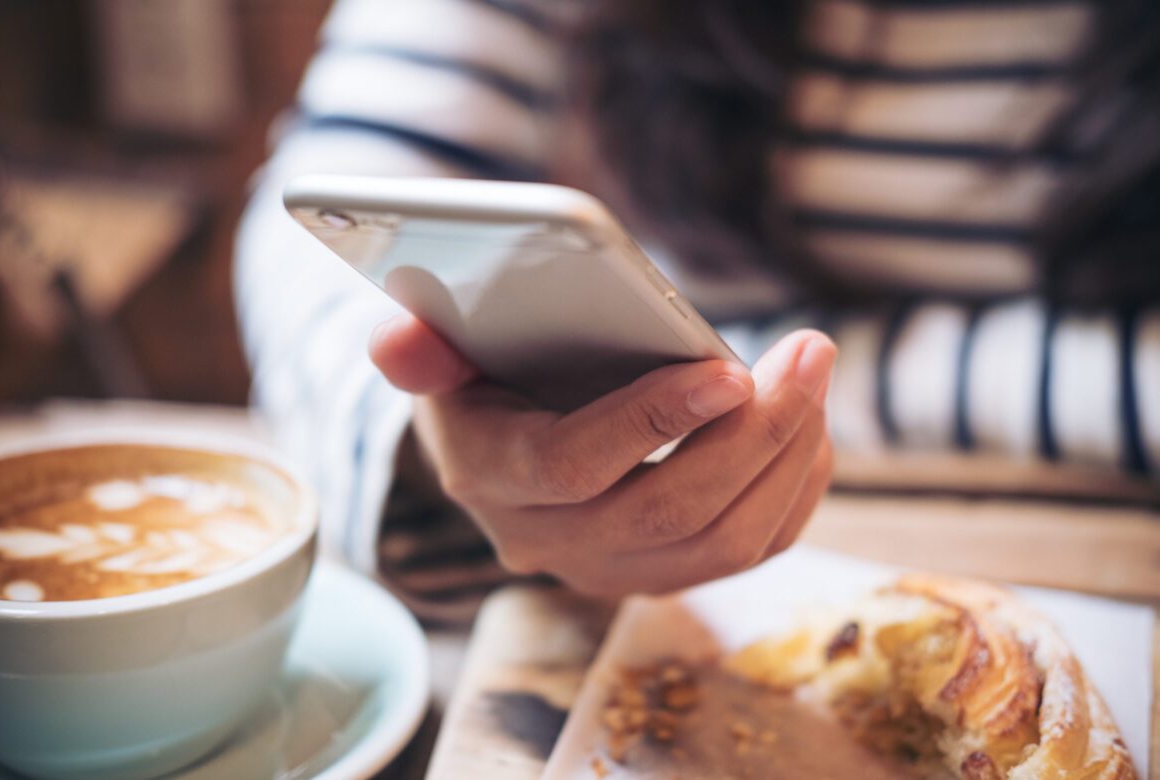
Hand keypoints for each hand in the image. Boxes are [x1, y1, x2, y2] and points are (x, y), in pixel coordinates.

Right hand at [369, 314, 835, 596]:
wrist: (506, 449)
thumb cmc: (483, 381)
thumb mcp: (441, 354)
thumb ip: (416, 347)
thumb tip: (397, 343)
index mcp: (492, 477)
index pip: (572, 468)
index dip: (652, 423)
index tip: (728, 369)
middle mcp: (550, 543)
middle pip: (670, 510)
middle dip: (755, 432)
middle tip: (809, 355)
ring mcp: (613, 570)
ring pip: (725, 541)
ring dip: (789, 458)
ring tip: (815, 376)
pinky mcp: (667, 574)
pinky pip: (751, 551)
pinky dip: (795, 489)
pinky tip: (809, 426)